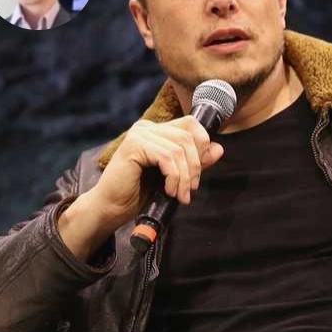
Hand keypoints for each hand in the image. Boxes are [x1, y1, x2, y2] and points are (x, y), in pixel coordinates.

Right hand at [92, 116, 224, 219]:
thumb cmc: (139, 193)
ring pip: (179, 149)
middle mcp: (147, 127)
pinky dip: (174, 177)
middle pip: (188, 136)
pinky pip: (166, 157)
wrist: (111, 208)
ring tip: (181, 195)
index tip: (199, 171)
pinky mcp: (134, 145)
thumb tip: (219, 148)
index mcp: (156, 131)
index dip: (202, 144)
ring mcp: (139, 134)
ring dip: (185, 177)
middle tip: (191, 189)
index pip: (190, 124)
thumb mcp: (174, 176)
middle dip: (196, 166)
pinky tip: (169, 191)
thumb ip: (193, 162)